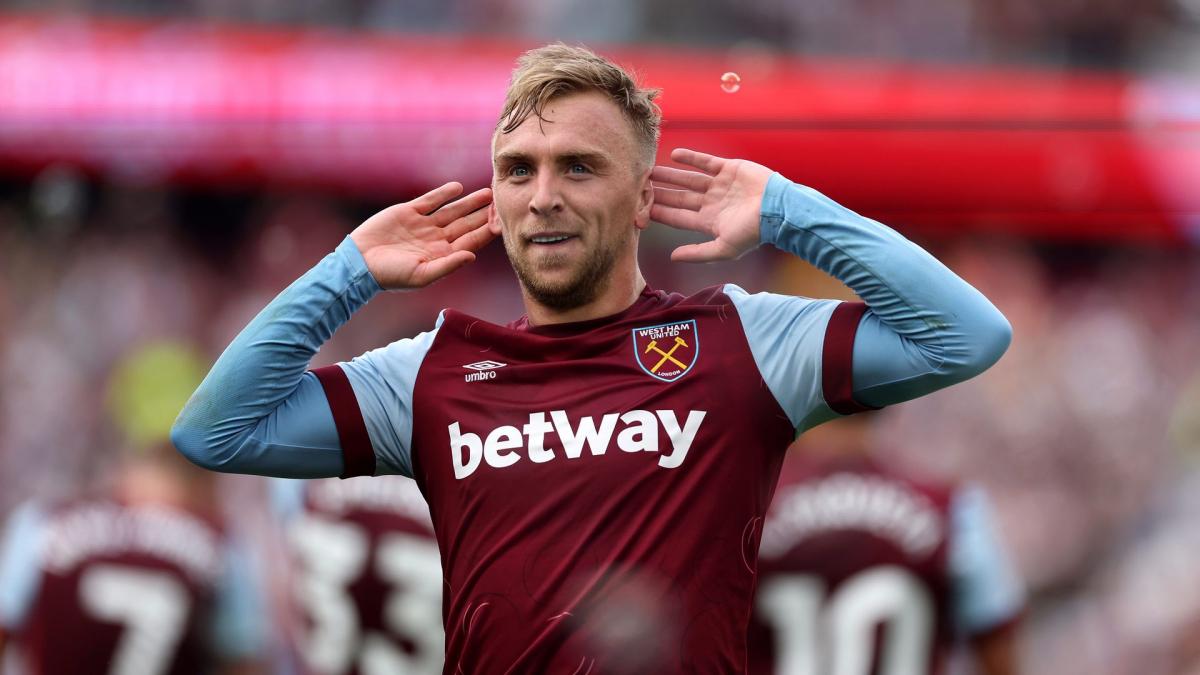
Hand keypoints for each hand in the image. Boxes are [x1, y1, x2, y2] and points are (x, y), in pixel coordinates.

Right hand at [349, 182, 495, 288]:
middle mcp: (436, 239)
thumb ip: (448, 264)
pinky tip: (458, 187)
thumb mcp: (422, 274)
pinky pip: (430, 201)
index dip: (487, 231)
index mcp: (442, 255)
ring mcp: (423, 225)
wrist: (360, 262)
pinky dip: (443, 194)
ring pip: (452, 211)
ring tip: (486, 193)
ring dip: (469, 202)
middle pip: (466, 224)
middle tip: (501, 202)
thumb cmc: (391, 275)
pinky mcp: (408, 212)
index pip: (471, 241)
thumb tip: (472, 255)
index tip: (503, 221)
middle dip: (483, 214)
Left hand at [650, 148, 772, 261]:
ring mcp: (720, 185)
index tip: (641, 209)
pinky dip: (691, 158)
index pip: (679, 218)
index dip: (660, 213)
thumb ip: (697, 253)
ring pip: (688, 179)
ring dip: (670, 175)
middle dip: (661, 194)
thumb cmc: (753, 233)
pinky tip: (674, 154)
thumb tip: (672, 258)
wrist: (778, 209)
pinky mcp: (729, 169)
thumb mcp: (723, 248)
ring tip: (650, 171)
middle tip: (639, 187)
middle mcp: (712, 203)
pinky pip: (706, 162)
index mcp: (710, 221)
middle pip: (680, 198)